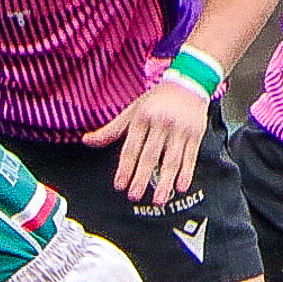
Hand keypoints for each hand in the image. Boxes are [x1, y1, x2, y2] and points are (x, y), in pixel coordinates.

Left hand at [83, 81, 208, 203]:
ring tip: (158, 200)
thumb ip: (110, 130)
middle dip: (142, 177)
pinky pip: (191, 156)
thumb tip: (86, 141)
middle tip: (134, 195)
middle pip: (150, 156)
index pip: (131, 148)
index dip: (125, 168)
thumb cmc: (156, 99)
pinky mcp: (196, 133)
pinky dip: (187, 173)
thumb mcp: (131, 111)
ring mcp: (180, 129)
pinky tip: (180, 187)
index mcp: (142, 118)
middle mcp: (161, 124)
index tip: (119, 185)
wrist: (188, 82)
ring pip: (172, 159)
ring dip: (165, 181)